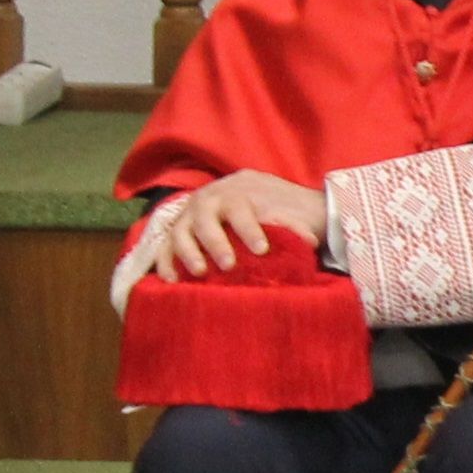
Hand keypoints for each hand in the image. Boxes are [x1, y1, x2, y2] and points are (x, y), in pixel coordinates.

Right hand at [152, 170, 332, 278]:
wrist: (266, 200)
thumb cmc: (281, 209)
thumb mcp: (293, 213)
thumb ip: (296, 225)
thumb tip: (308, 241)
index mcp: (237, 191)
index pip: (239, 207)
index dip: (248, 229)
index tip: (261, 250)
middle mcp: (208, 199)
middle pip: (204, 217)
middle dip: (216, 242)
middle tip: (229, 265)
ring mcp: (189, 215)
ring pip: (179, 230)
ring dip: (188, 252)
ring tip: (201, 273)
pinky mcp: (178, 233)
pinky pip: (164, 246)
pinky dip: (166, 262)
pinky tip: (173, 281)